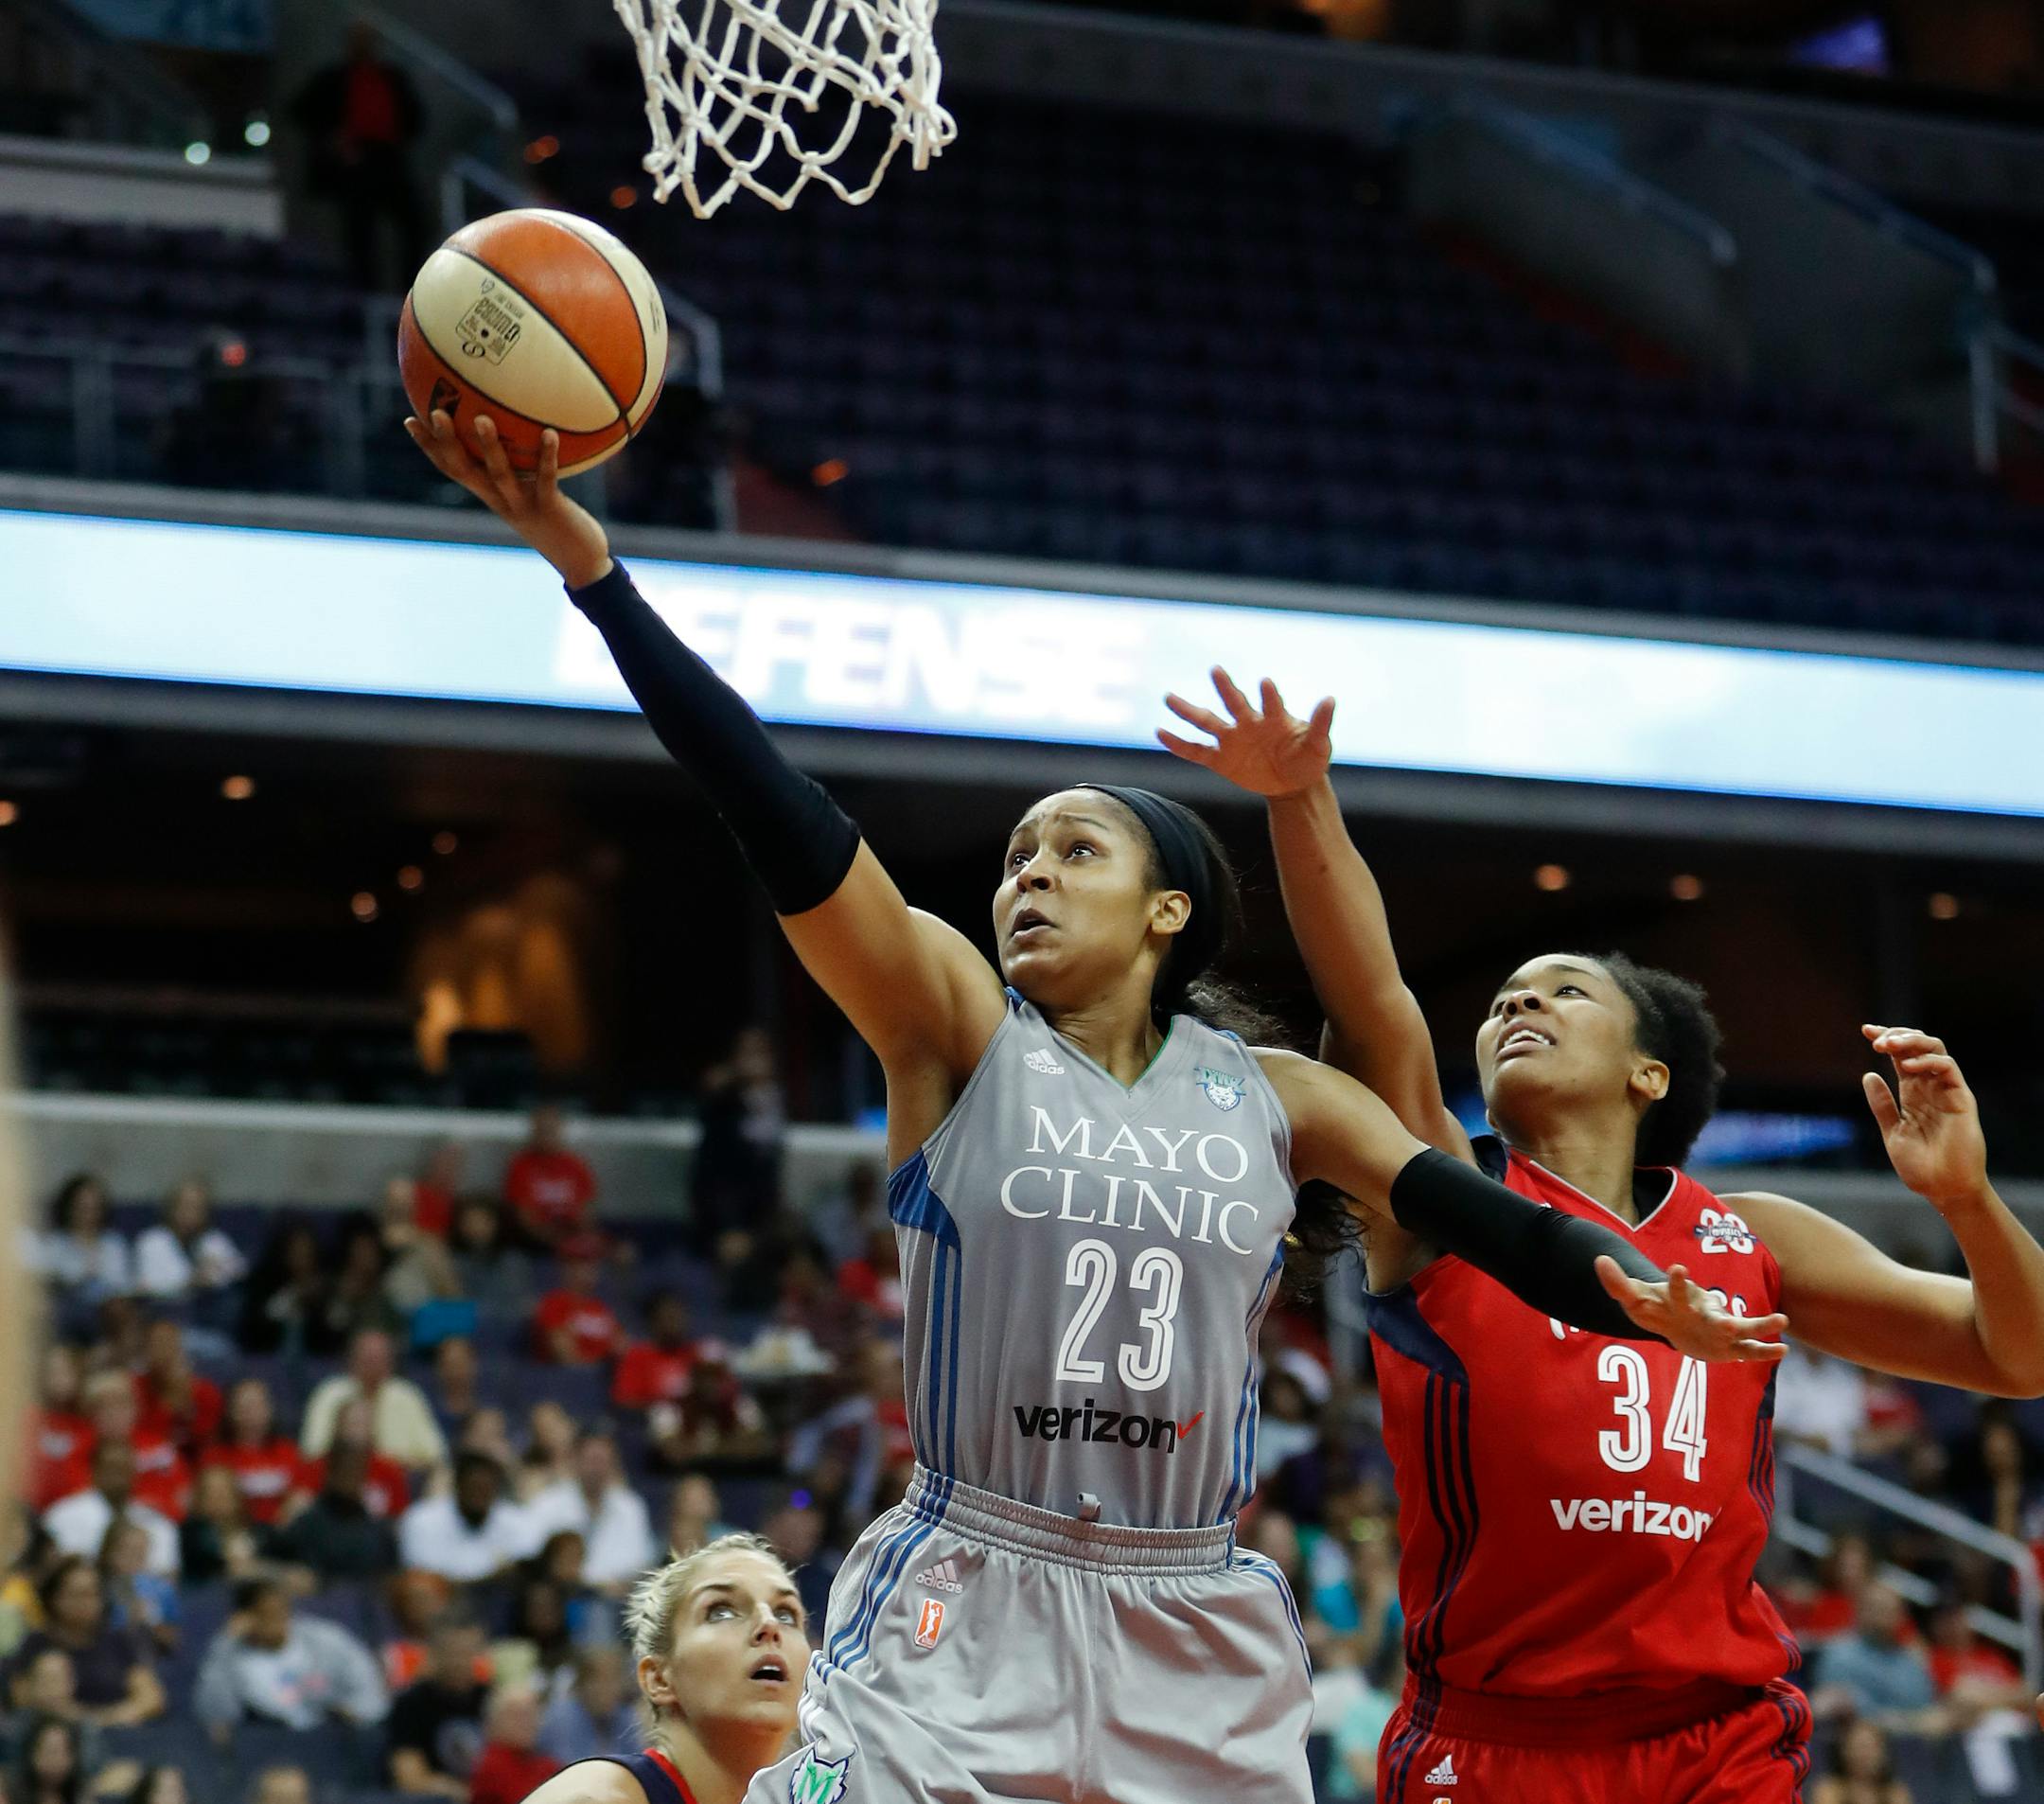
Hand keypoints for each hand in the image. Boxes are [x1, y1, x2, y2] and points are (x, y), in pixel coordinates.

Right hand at [402, 410, 612, 588]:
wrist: (581, 563)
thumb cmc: (560, 524)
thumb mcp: (535, 495)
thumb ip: (526, 471)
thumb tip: (529, 433)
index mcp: (491, 496)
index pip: (453, 470)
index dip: (430, 448)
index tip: (410, 420)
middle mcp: (500, 501)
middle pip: (465, 471)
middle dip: (446, 443)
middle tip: (435, 411)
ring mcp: (523, 506)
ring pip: (499, 475)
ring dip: (489, 447)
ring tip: (482, 418)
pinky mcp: (549, 510)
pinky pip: (546, 479)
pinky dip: (547, 456)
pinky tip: (550, 432)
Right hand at [1157, 668, 1334, 798]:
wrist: (1294, 783)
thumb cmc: (1308, 759)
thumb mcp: (1319, 745)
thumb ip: (1321, 723)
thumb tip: (1330, 699)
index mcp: (1273, 718)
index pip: (1270, 703)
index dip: (1268, 695)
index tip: (1265, 683)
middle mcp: (1249, 724)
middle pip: (1233, 703)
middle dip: (1225, 688)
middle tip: (1216, 670)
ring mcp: (1232, 741)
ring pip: (1207, 722)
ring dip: (1188, 711)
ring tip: (1168, 697)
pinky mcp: (1221, 760)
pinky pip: (1196, 751)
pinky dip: (1179, 744)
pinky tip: (1161, 732)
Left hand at [1596, 1258, 1788, 1363]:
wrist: (1675, 1322)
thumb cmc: (1654, 1307)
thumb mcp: (1633, 1298)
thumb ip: (1617, 1282)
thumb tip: (1598, 1259)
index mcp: (1679, 1300)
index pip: (1675, 1290)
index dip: (1675, 1281)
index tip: (1676, 1268)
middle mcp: (1703, 1312)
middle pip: (1713, 1312)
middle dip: (1722, 1314)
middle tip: (1728, 1317)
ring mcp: (1719, 1328)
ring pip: (1742, 1328)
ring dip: (1759, 1325)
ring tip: (1781, 1321)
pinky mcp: (1730, 1347)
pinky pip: (1750, 1350)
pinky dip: (1766, 1350)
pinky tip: (1783, 1351)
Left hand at [1861, 1025, 1989, 1209]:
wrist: (1944, 1190)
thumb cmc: (1920, 1167)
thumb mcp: (1892, 1132)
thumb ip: (1882, 1104)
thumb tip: (1868, 1074)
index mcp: (1913, 1094)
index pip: (1900, 1057)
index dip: (1886, 1039)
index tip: (1865, 1030)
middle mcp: (1930, 1088)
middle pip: (1918, 1047)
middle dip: (1897, 1035)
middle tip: (1875, 1038)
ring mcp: (1947, 1092)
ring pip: (1936, 1050)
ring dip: (1911, 1042)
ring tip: (1888, 1045)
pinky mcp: (1961, 1100)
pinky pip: (1949, 1069)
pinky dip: (1929, 1060)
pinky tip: (1908, 1065)